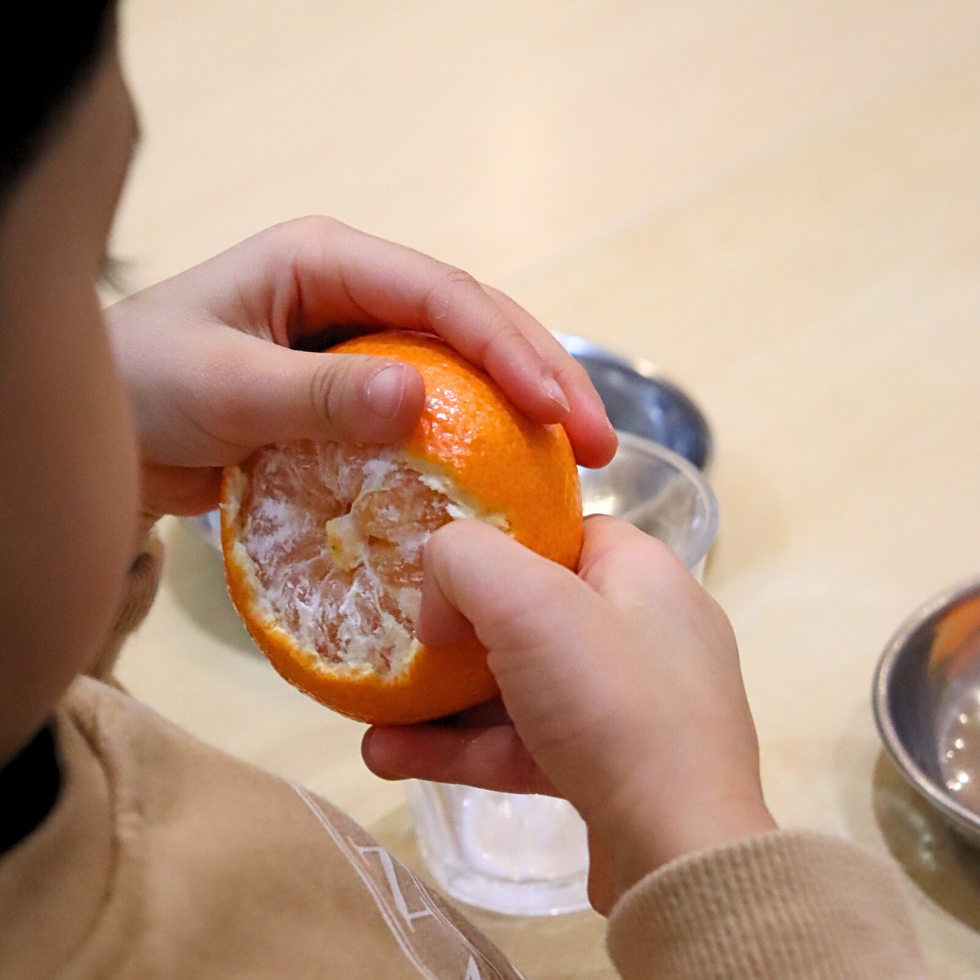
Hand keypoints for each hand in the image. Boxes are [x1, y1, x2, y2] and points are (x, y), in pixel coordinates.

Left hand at [107, 217, 616, 538]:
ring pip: (467, 365)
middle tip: (599, 441)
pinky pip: (436, 409)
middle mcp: (358, 292)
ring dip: (525, 409)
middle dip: (544, 376)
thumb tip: (419, 400)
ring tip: (578, 459)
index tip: (558, 409)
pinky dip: (478, 439)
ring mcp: (364, 341)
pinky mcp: (362, 391)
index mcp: (328, 260)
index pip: (443, 293)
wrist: (106, 432)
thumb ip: (315, 395)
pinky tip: (512, 474)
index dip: (510, 347)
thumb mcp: (221, 387)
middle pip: (476, 322)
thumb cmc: (143, 388)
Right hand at [361, 516, 775, 913]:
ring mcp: (630, 706)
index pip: (563, 532)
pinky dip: (464, 747)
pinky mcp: (611, 769)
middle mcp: (644, 632)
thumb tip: (440, 595)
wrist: (678, 852)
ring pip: (522, 685)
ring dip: (445, 699)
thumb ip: (464, 559)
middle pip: (534, 611)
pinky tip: (390, 756)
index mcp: (642, 573)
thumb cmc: (609, 700)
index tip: (444, 570)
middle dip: (457, 632)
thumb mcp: (527, 601)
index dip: (498, 541)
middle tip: (400, 643)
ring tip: (373, 714)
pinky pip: (527, 743)